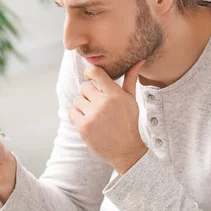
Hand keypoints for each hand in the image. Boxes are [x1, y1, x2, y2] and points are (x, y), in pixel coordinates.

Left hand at [68, 60, 147, 174]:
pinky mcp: (84, 127)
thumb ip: (130, 79)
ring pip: (77, 100)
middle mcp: (104, 103)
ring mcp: (93, 115)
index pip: (95, 72)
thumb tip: (139, 60)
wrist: (126, 150)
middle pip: (84, 87)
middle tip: (97, 104)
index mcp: (116, 94)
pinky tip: (88, 121)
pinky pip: (72, 112)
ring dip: (83, 106)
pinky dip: (77, 116)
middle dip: (88, 94)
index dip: (89, 73)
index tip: (90, 78)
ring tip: (94, 114)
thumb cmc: (129, 122)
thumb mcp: (131, 100)